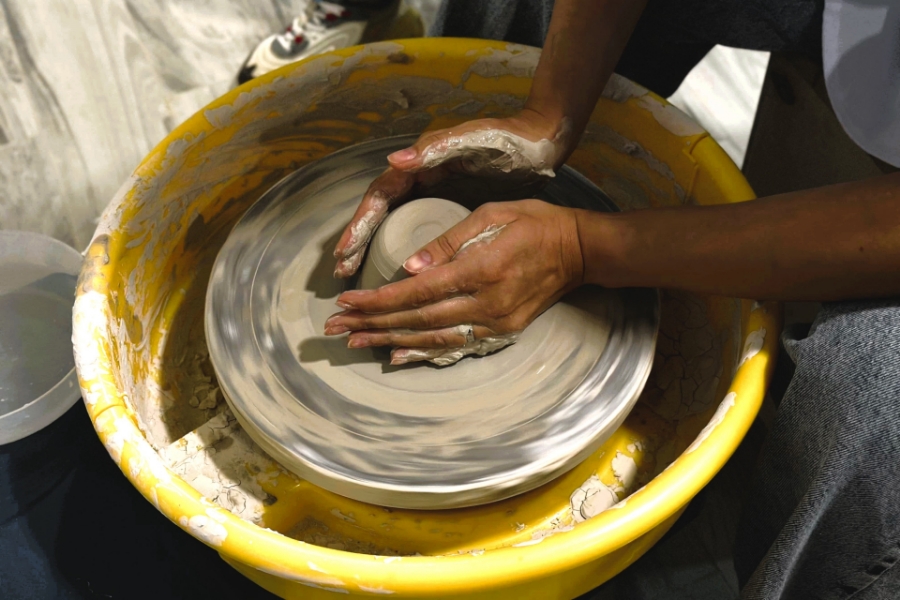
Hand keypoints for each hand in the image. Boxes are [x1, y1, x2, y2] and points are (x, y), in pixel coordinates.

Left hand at [324, 200, 584, 364]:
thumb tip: (409, 266)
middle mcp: (486, 303)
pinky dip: (422, 352)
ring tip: (355, 343)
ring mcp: (495, 322)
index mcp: (480, 269)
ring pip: (432, 338)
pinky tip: (396, 355)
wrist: (580, 251)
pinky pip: (455, 345)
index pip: (417, 290)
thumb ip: (448, 241)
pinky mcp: (502, 330)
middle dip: (372, 323)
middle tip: (336, 327)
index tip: (347, 302)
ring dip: (389, 341)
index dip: (378, 299)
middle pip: (417, 319)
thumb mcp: (491, 215)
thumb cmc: (535, 223)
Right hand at [332, 109, 569, 276]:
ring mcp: (435, 194)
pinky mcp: (452, 208)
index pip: (379, 196)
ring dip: (376, 250)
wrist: (541, 143)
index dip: (360, 224)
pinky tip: (405, 277)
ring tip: (360, 276)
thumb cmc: (506, 139)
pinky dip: (409, 254)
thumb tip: (394, 161)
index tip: (345, 250)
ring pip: (396, 225)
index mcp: (420, 163)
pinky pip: (420, 233)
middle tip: (343, 272)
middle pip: (381, 214)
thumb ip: (435, 148)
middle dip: (359, 241)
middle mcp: (421, 179)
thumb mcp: (470, 140)